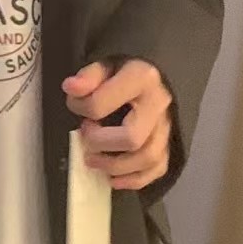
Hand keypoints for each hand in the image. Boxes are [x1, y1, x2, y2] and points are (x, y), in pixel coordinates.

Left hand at [61, 59, 172, 191]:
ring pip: (148, 158)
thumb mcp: (106, 64)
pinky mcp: (170, 143)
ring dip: (115, 166)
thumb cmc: (126, 70)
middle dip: (101, 144)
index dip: (80, 108)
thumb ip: (89, 76)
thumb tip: (71, 87)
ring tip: (93, 160)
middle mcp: (159, 105)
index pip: (101, 104)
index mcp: (141, 79)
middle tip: (86, 139)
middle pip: (132, 138)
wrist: (159, 74)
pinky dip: (134, 179)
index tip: (74, 105)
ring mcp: (168, 127)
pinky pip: (158, 169)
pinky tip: (112, 178)